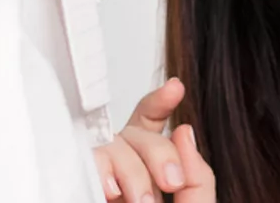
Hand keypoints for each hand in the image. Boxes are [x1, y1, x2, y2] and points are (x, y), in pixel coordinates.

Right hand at [94, 78, 215, 201]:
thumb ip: (198, 180)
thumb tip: (185, 131)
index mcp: (153, 175)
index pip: (152, 128)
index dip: (160, 102)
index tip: (176, 88)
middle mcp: (124, 173)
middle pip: (137, 133)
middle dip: (159, 151)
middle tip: (172, 182)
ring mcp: (103, 178)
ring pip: (113, 145)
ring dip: (132, 170)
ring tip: (144, 202)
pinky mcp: (80, 187)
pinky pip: (87, 162)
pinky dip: (102, 170)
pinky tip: (113, 191)